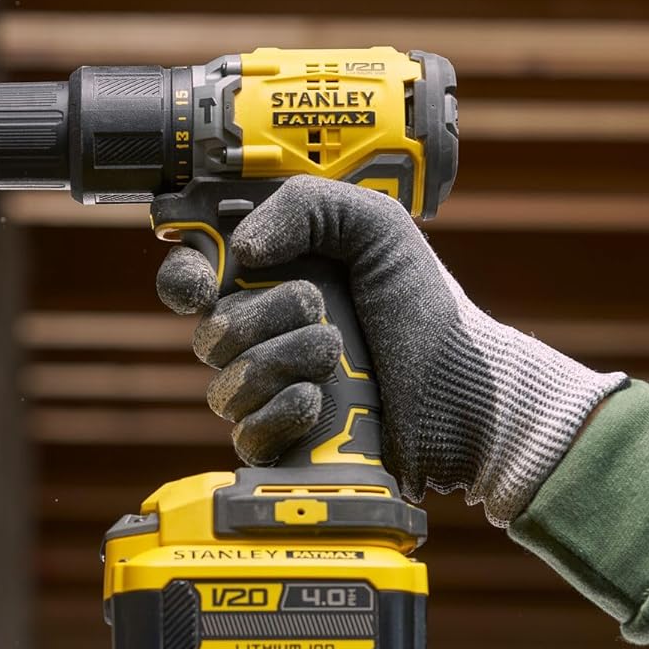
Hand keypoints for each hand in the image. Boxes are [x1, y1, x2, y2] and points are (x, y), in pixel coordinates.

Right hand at [155, 175, 626, 525]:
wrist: (462, 389)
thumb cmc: (425, 309)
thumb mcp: (378, 227)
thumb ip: (309, 205)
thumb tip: (242, 249)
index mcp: (273, 279)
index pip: (193, 277)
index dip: (185, 278)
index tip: (204, 282)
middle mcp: (264, 335)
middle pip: (208, 332)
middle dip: (263, 317)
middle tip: (320, 309)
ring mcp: (270, 391)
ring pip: (224, 385)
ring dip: (282, 362)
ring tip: (336, 354)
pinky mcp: (283, 442)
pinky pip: (245, 434)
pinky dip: (281, 414)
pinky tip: (318, 402)